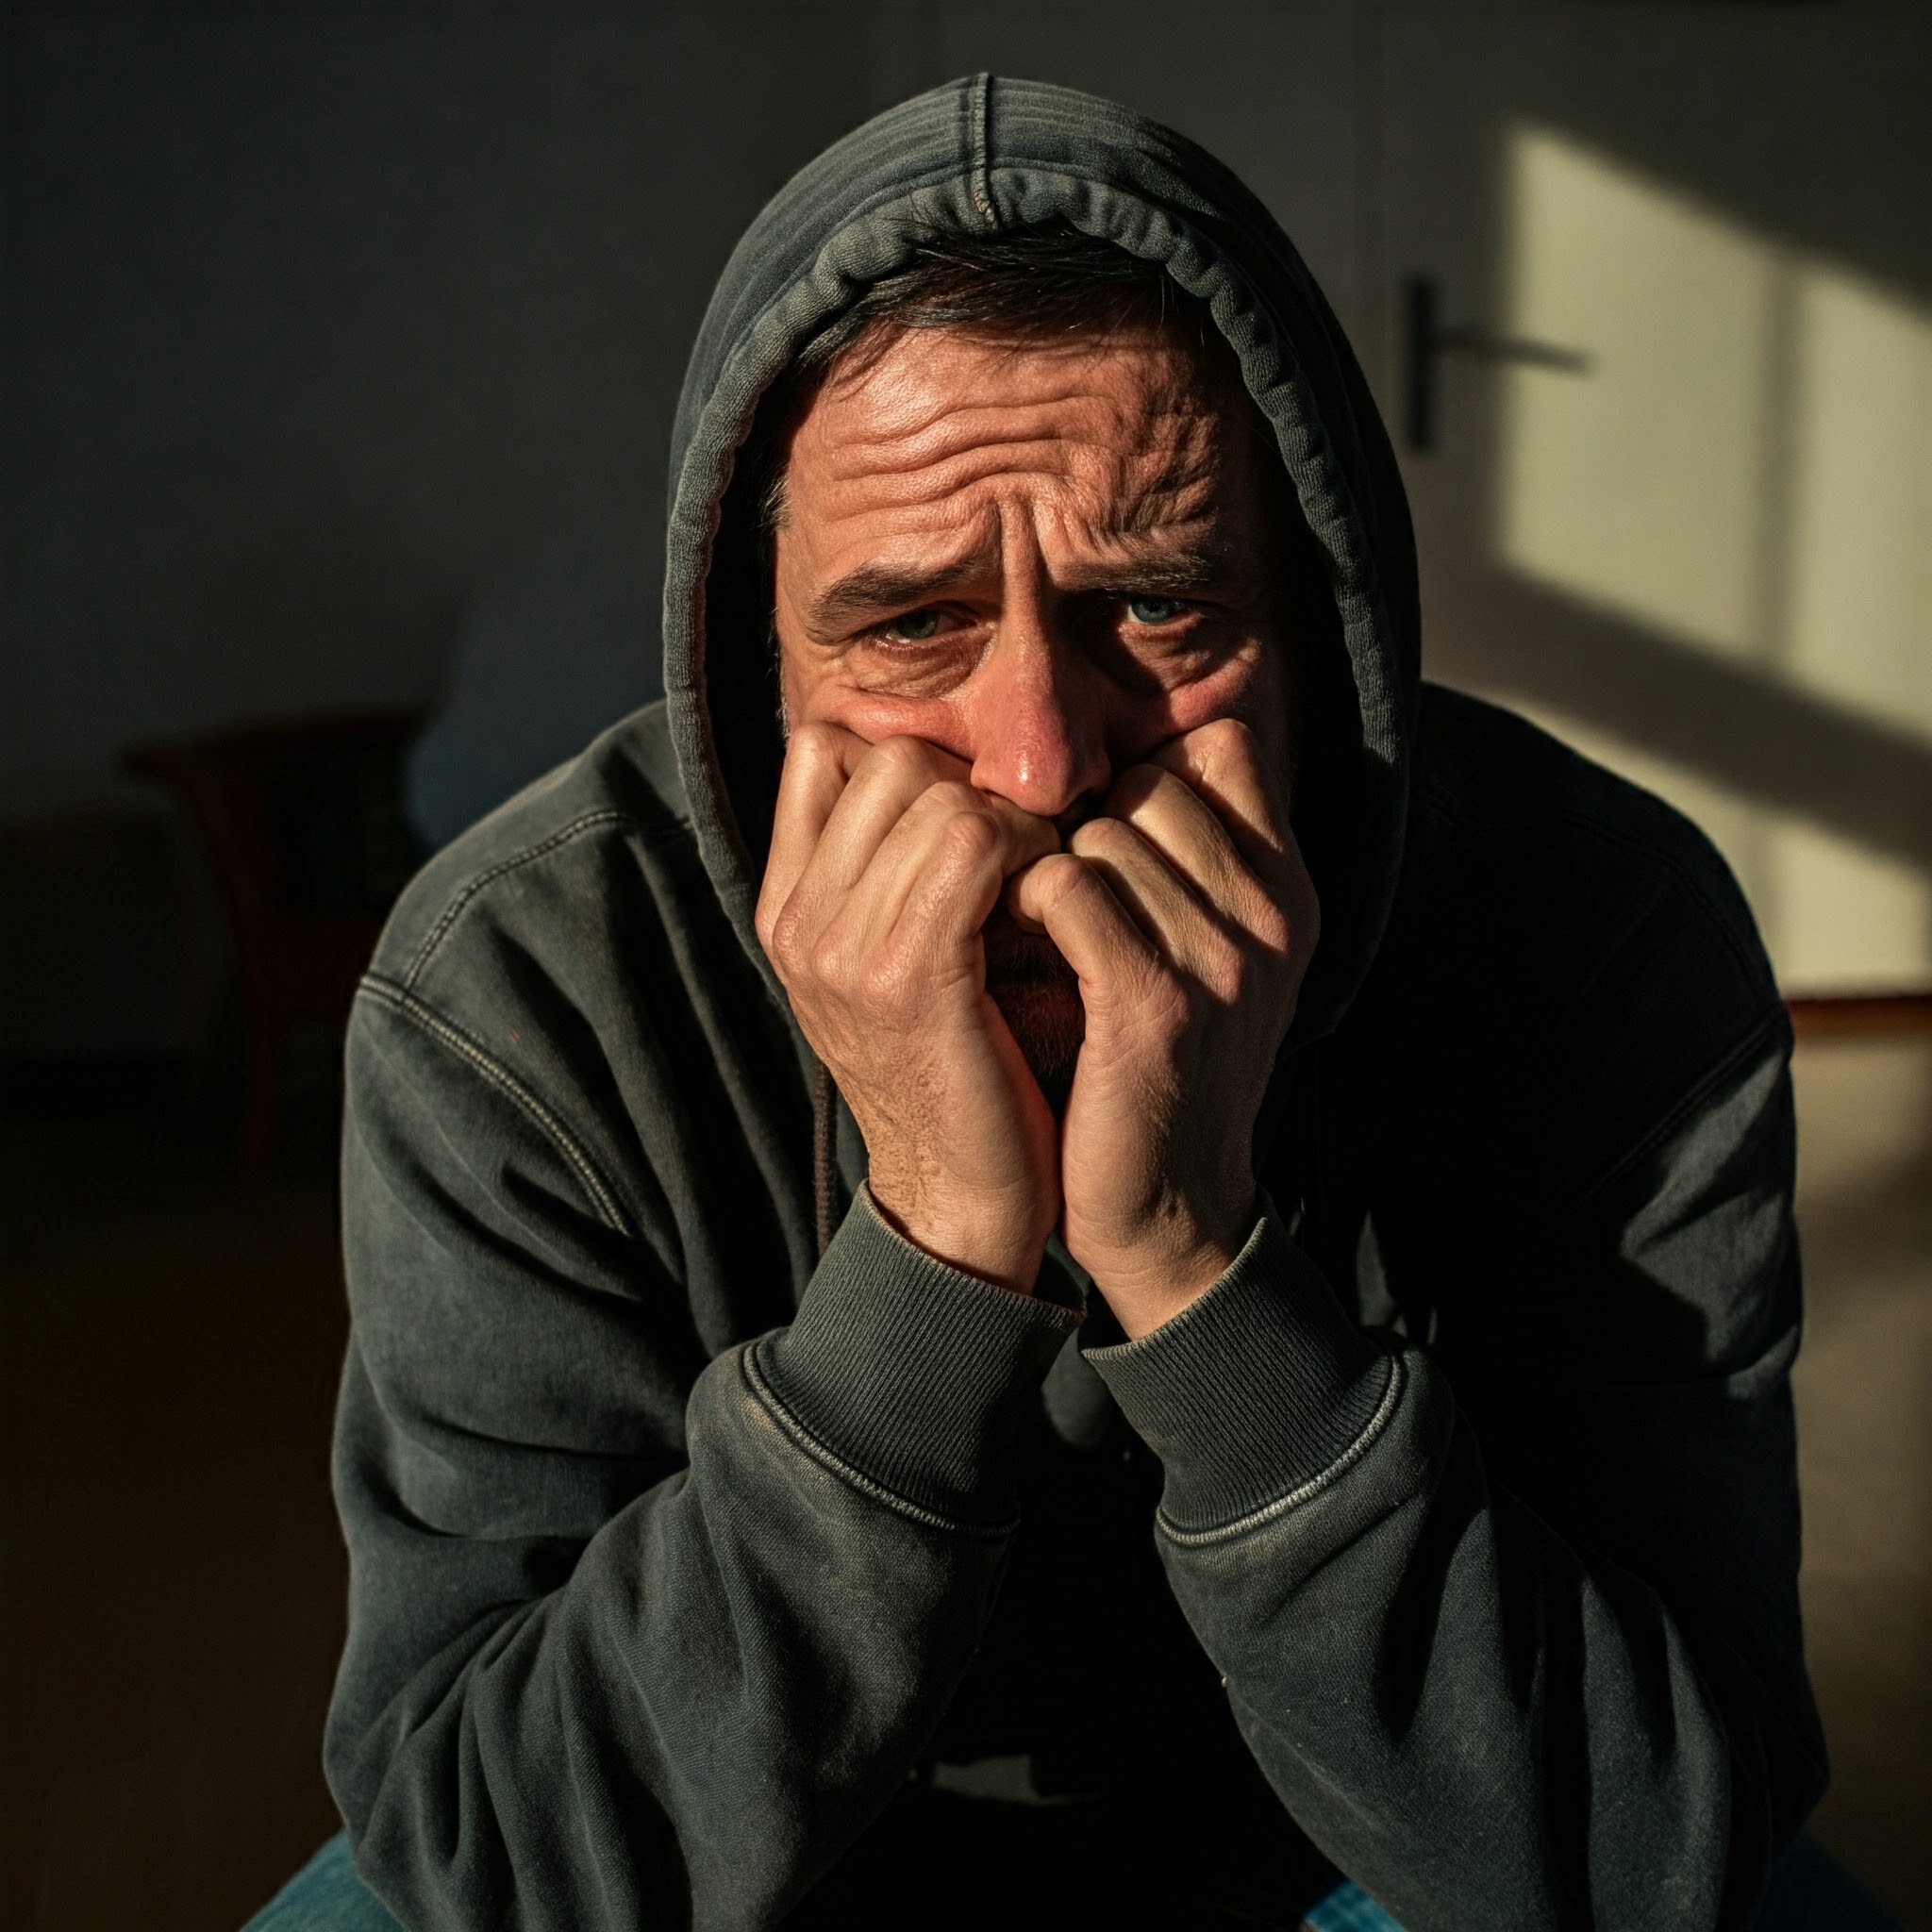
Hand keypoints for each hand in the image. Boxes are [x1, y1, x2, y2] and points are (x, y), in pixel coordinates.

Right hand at [756, 725, 1063, 1292]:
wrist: (960, 1207)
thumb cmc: (960, 1072)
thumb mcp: (898, 964)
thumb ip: (896, 873)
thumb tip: (951, 770)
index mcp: (786, 909)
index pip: (824, 748)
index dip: (913, 763)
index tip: (972, 822)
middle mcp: (796, 923)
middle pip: (888, 759)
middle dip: (972, 786)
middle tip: (1021, 856)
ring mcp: (841, 950)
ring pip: (939, 793)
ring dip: (1013, 822)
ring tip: (1036, 885)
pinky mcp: (908, 977)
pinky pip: (975, 842)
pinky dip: (1029, 851)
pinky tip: (1046, 904)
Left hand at [1009, 719, 1317, 1335]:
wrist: (1168, 1215)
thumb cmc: (1157, 1071)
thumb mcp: (1207, 958)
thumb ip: (1190, 862)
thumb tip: (1122, 757)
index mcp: (1289, 891)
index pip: (1219, 748)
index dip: (1145, 773)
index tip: (1094, 829)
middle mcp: (1273, 914)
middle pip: (1152, 781)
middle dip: (1085, 824)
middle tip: (1046, 889)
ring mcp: (1223, 958)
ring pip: (1102, 831)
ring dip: (1046, 869)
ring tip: (1028, 925)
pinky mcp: (1157, 1003)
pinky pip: (1069, 885)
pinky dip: (1025, 900)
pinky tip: (1014, 942)